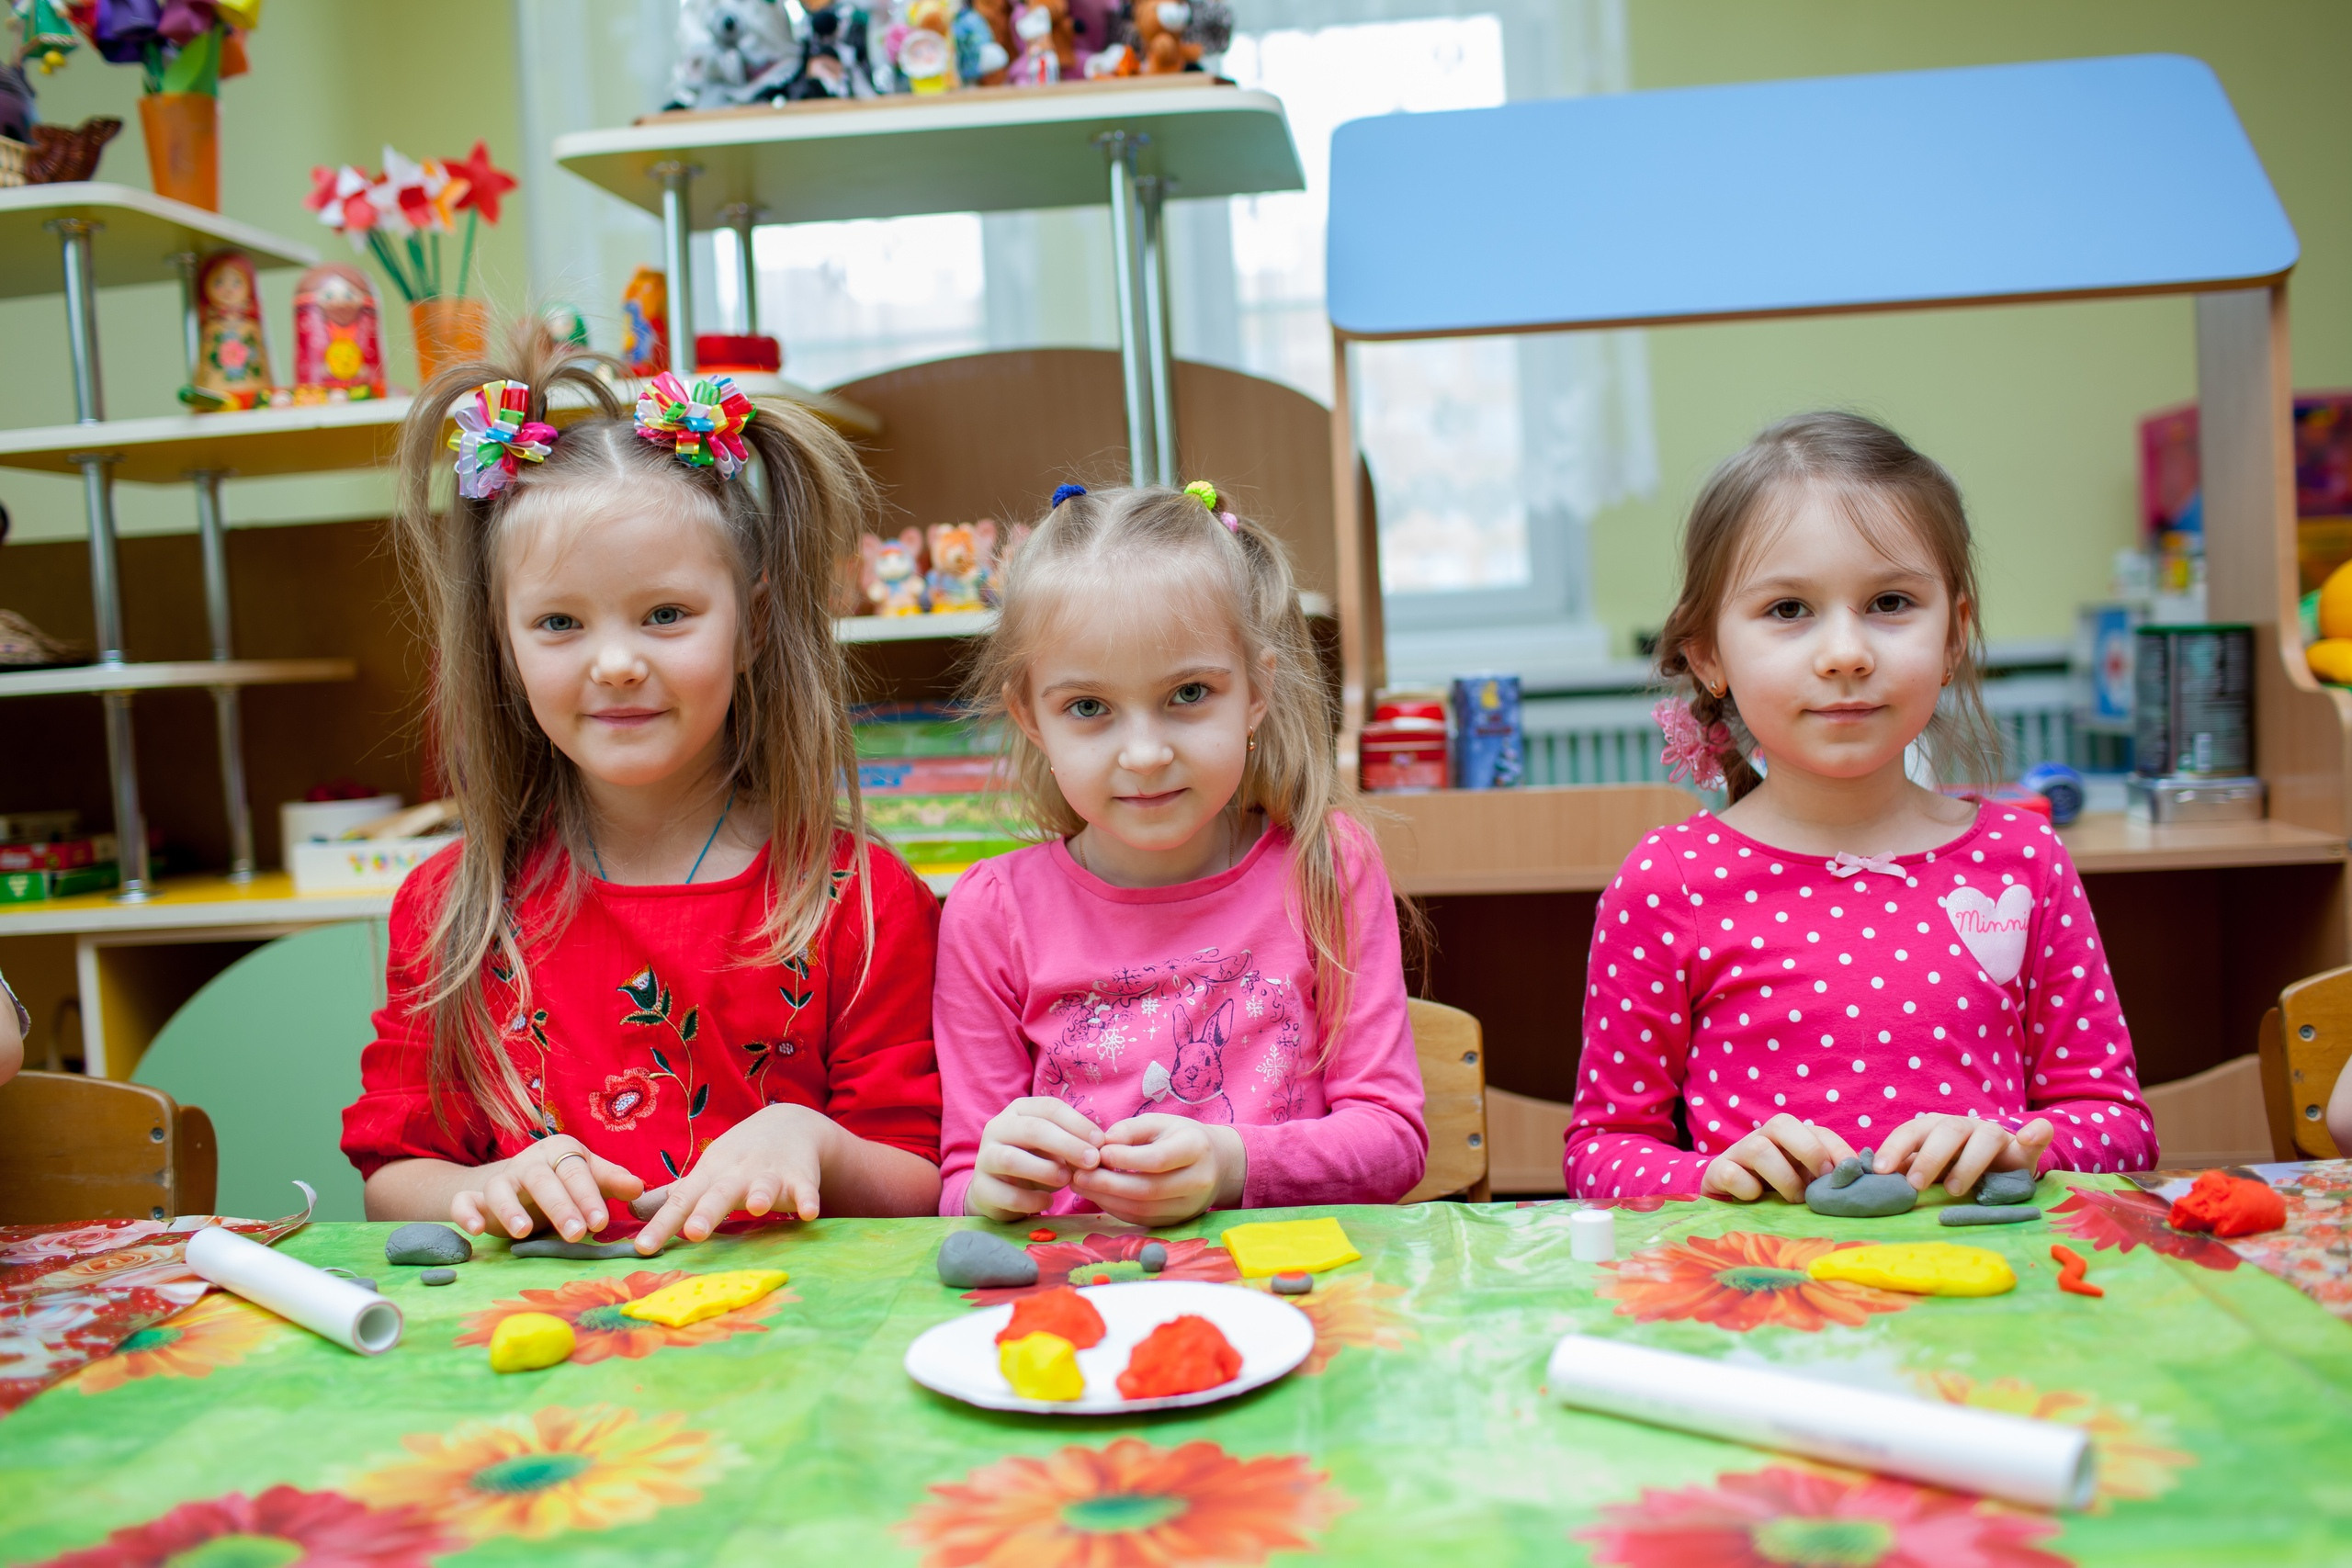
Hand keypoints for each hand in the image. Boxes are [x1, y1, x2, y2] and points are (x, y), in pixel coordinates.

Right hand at [452, 1136, 643, 1241]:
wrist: (523, 1183)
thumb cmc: (566, 1181)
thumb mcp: (590, 1177)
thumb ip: (612, 1182)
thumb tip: (639, 1189)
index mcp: (561, 1152)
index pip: (577, 1172)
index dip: (589, 1196)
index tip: (601, 1222)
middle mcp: (529, 1162)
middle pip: (543, 1180)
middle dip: (560, 1206)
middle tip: (577, 1233)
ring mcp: (501, 1180)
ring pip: (501, 1189)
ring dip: (510, 1210)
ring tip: (523, 1232)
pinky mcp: (477, 1198)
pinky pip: (464, 1201)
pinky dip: (466, 1212)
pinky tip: (476, 1230)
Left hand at [633, 1102, 838, 1252]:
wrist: (788, 1125)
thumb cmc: (738, 1159)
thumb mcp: (705, 1173)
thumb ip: (674, 1196)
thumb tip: (632, 1211)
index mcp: (709, 1176)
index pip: (680, 1201)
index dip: (662, 1224)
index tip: (642, 1248)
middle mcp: (736, 1174)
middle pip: (719, 1194)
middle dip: (707, 1212)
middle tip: (694, 1233)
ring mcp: (769, 1175)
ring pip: (763, 1186)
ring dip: (760, 1195)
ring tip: (756, 1209)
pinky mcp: (800, 1177)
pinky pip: (805, 1189)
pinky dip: (807, 1199)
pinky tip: (809, 1212)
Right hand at [967, 1098, 1105, 1221]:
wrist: (998, 1191)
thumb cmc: (1035, 1161)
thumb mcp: (1054, 1146)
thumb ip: (1074, 1143)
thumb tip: (1101, 1149)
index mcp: (1019, 1110)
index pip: (1049, 1108)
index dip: (1077, 1123)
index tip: (1100, 1142)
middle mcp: (997, 1128)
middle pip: (1032, 1130)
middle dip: (1067, 1144)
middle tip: (1092, 1161)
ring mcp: (985, 1158)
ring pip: (1011, 1159)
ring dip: (1045, 1170)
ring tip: (1067, 1179)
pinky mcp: (981, 1188)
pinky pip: (1006, 1194)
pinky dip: (1031, 1199)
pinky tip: (1047, 1201)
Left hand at [1067, 1115, 1243, 1227]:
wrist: (1218, 1164)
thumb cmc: (1181, 1137)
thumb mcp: (1160, 1122)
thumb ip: (1130, 1130)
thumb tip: (1103, 1143)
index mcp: (1196, 1148)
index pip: (1157, 1159)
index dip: (1125, 1159)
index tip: (1098, 1152)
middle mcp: (1198, 1181)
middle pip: (1148, 1189)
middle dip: (1108, 1184)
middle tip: (1078, 1176)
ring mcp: (1190, 1206)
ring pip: (1143, 1209)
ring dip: (1107, 1200)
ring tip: (1081, 1186)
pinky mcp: (1178, 1222)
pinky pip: (1142, 1219)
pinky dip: (1116, 1209)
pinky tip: (1098, 1196)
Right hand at [1701, 1115, 1857, 1202]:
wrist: (1727, 1197)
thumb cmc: (1775, 1189)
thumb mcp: (1805, 1181)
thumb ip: (1827, 1178)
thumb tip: (1863, 1182)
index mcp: (1789, 1137)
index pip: (1818, 1131)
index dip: (1837, 1150)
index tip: (1851, 1175)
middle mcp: (1763, 1137)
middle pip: (1783, 1123)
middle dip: (1809, 1151)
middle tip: (1821, 1182)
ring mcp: (1738, 1152)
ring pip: (1758, 1148)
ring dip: (1783, 1177)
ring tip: (1795, 1199)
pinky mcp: (1716, 1172)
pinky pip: (1731, 1174)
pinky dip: (1747, 1188)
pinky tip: (1756, 1198)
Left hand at [1874, 1113, 2052, 1196]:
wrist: (2000, 1164)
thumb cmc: (1953, 1167)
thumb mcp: (1929, 1169)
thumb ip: (1906, 1170)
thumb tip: (1871, 1180)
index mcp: (1935, 1129)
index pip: (1912, 1131)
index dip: (1895, 1147)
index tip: (1880, 1171)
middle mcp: (1965, 1127)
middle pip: (1947, 1131)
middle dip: (1929, 1157)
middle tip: (1915, 1184)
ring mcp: (1996, 1135)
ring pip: (1985, 1137)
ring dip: (1969, 1161)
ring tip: (1954, 1189)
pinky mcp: (2026, 1148)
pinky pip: (2037, 1134)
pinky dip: (2036, 1132)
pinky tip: (2032, 1136)